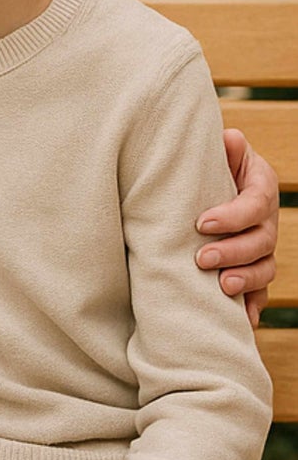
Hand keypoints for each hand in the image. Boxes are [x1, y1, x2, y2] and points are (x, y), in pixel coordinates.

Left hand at [196, 130, 278, 326]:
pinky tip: (243, 320)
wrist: (194, 185)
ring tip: (221, 286)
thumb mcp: (210, 152)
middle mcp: (265, 220)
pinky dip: (252, 307)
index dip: (233, 215)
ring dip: (245, 280)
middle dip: (233, 252)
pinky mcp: (250, 271)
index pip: (257, 202)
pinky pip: (259, 293)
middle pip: (262, 241)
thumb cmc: (201, 165)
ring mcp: (261, 248)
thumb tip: (230, 139)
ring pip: (265, 268)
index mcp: (259, 187)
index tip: (202, 222)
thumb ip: (222, 149)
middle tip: (201, 259)